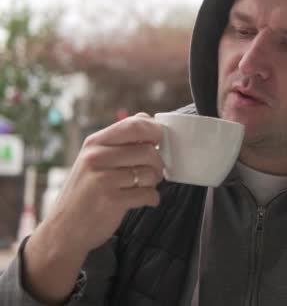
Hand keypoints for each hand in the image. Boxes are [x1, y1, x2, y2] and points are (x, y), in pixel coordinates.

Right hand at [23, 112, 164, 302]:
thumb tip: (148, 120)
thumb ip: (120, 141)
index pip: (135, 124)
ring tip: (140, 187)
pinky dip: (151, 199)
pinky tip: (140, 201)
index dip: (155, 132)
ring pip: (151, 173)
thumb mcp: (94, 160)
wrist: (63, 230)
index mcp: (95, 143)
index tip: (159, 142)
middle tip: (151, 172)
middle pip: (148, 150)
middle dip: (158, 163)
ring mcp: (103, 179)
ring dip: (153, 183)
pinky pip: (149, 194)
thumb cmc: (86, 192)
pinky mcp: (112, 201)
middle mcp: (97, 157)